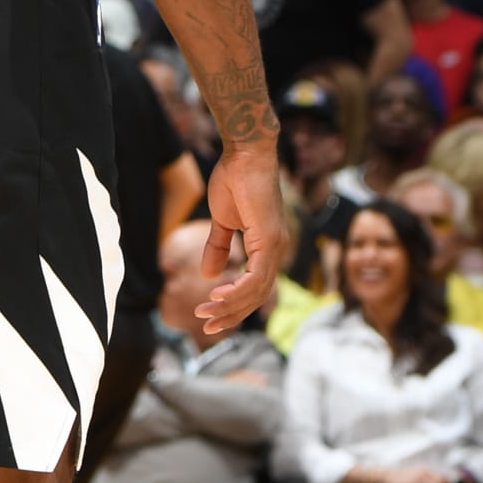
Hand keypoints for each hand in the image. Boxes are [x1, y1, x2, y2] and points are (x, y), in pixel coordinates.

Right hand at [197, 143, 285, 336]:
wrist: (244, 154)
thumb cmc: (235, 179)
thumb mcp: (222, 221)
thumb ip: (218, 247)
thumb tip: (208, 273)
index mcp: (267, 246)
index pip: (254, 287)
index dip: (233, 305)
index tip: (210, 315)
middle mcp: (277, 250)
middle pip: (257, 296)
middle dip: (231, 314)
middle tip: (207, 328)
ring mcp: (276, 245)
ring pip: (256, 291)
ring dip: (229, 306)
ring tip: (205, 314)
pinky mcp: (269, 239)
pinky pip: (255, 276)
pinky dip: (236, 290)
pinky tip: (216, 296)